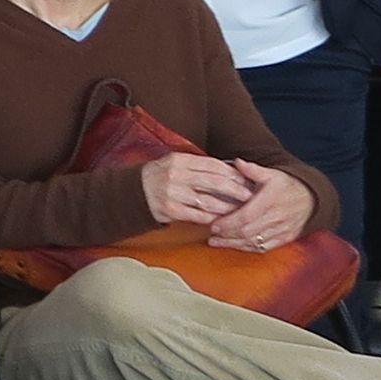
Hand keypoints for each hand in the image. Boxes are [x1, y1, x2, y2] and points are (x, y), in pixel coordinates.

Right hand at [139, 152, 254, 228]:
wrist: (131, 194)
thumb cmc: (159, 178)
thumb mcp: (175, 164)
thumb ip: (198, 166)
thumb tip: (230, 172)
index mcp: (179, 159)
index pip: (213, 165)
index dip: (232, 173)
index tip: (246, 179)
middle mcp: (176, 174)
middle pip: (214, 182)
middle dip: (235, 190)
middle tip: (249, 196)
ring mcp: (172, 193)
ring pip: (208, 201)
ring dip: (226, 207)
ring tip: (238, 210)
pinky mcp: (169, 209)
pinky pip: (196, 215)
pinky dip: (210, 218)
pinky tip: (219, 220)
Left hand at [203, 162, 312, 252]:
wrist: (311, 198)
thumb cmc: (286, 185)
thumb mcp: (271, 174)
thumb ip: (253, 170)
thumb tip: (237, 162)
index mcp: (271, 200)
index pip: (246, 216)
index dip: (228, 223)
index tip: (213, 224)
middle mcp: (277, 216)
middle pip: (247, 231)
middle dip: (227, 235)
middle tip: (211, 234)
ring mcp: (282, 229)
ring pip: (254, 242)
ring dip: (233, 244)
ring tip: (216, 242)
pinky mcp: (285, 238)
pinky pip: (264, 248)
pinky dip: (247, 248)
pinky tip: (234, 245)